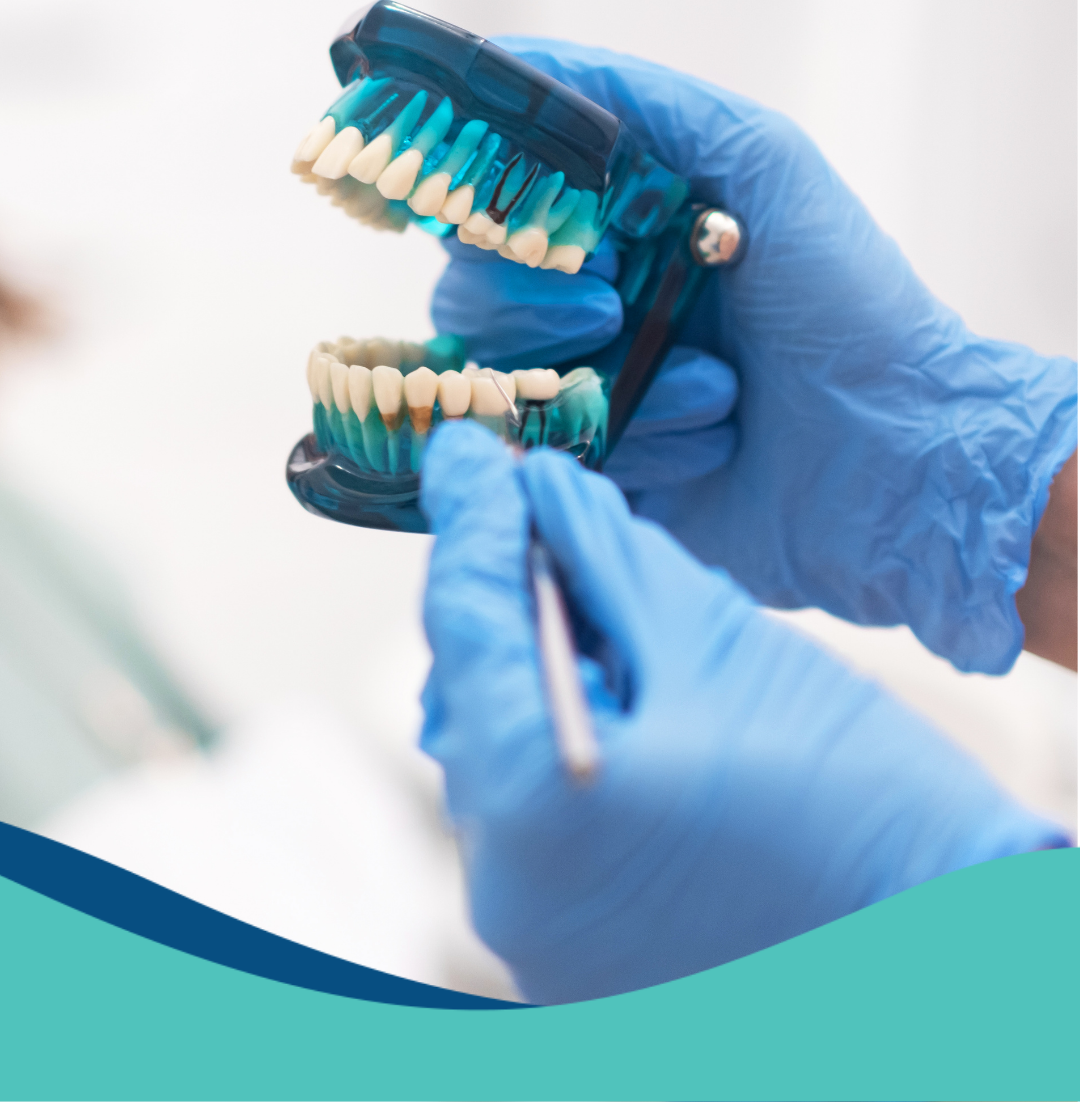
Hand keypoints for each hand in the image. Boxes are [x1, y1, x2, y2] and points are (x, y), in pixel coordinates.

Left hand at [417, 422, 1066, 1003]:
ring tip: (589, 609)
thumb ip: (606, 560)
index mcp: (531, 797)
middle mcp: (502, 882)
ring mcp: (532, 932)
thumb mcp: (719, 647)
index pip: (464, 619)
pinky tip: (616, 702)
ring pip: (495, 759)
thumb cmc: (858, 807)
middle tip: (533, 517)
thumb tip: (539, 492)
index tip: (464, 452)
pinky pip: (530, 825)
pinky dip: (559, 750)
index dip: (468, 519)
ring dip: (530, 676)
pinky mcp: (569, 957)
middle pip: (468, 692)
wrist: (946, 957)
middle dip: (499, 598)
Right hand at [432, 38, 1077, 673]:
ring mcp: (583, 391)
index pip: (483, 211)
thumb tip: (519, 60)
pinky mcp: (594, 470)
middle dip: (537, 308)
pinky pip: (553, 460)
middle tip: (612, 309)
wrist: (902, 452)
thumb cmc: (849, 301)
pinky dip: (637, 446)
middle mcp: (582, 301)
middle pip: (467, 301)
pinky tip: (712, 437)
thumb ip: (643, 102)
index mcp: (611, 224)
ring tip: (714, 387)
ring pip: (504, 388)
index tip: (561, 234)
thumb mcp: (763, 161)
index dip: (500, 221)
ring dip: (611, 384)